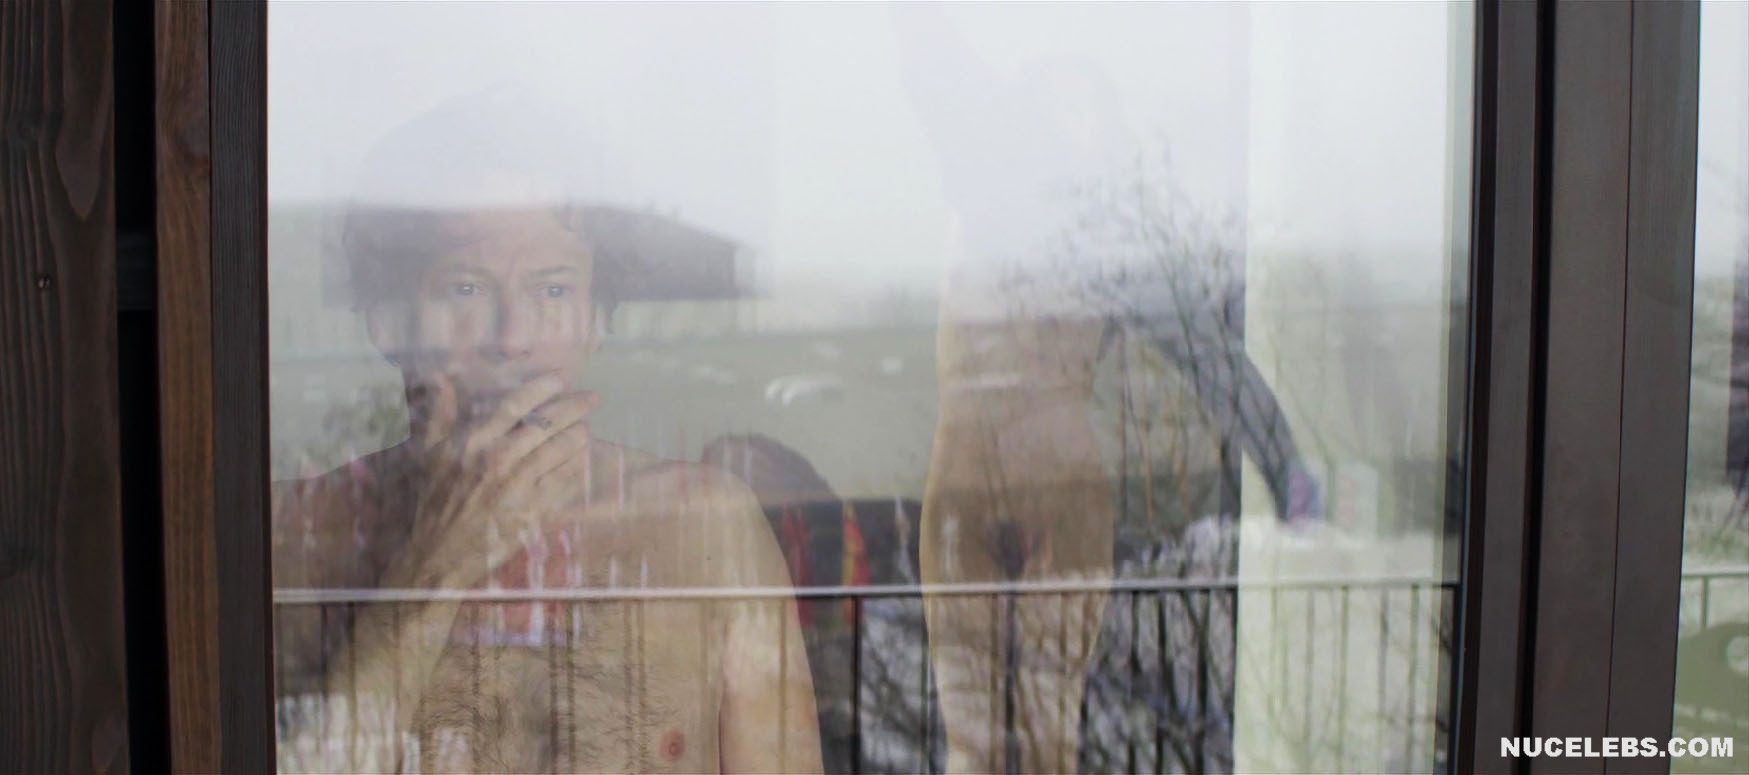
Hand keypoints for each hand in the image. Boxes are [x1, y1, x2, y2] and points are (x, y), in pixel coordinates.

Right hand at [391, 373, 599, 588]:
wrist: (440, 556)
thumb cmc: (435, 502)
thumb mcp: (429, 455)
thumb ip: (439, 414)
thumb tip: (440, 377)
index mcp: (473, 443)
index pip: (514, 405)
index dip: (541, 388)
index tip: (561, 378)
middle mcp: (498, 461)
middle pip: (547, 424)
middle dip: (574, 407)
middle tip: (592, 398)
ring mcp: (519, 487)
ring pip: (562, 451)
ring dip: (580, 436)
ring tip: (587, 428)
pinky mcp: (534, 512)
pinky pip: (566, 482)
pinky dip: (577, 468)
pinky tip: (582, 460)